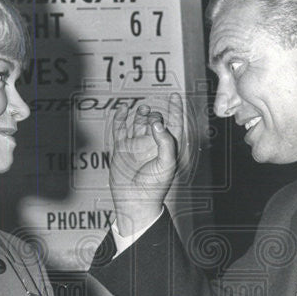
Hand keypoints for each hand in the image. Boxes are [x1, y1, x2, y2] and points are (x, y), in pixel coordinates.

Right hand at [108, 93, 184, 235]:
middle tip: (153, 118)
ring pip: (138, 122)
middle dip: (155, 115)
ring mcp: (136, 145)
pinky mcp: (121, 148)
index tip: (174, 96)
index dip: (175, 109)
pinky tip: (123, 110)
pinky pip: (120, 129)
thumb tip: (156, 123)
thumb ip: (165, 141)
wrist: (135, 199)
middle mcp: (152, 144)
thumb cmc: (155, 186)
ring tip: (143, 109)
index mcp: (167, 147)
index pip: (173, 124)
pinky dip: (121, 119)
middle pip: (155, 121)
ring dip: (141, 114)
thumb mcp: (167, 163)